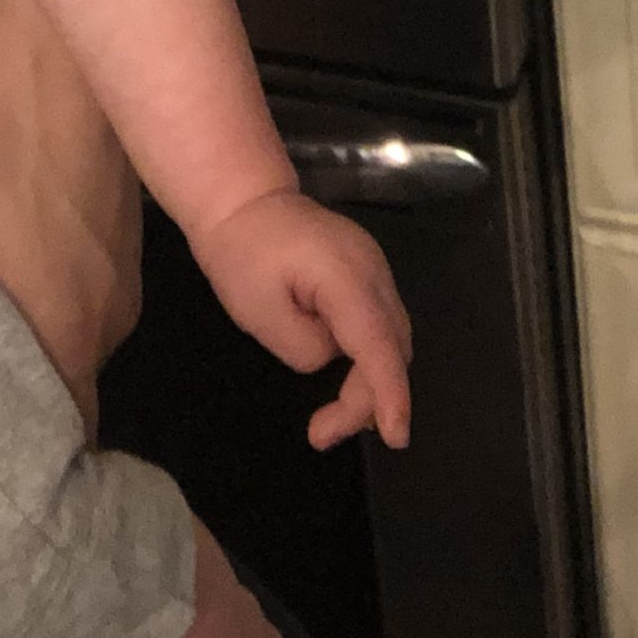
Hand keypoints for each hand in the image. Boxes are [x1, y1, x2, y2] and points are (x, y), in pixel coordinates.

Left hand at [0, 0, 139, 429]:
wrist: (60, 18)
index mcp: (65, 322)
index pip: (56, 433)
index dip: (12, 464)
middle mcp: (106, 312)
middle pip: (60, 392)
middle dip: (1, 412)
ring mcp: (118, 267)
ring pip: (68, 340)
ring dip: (19, 354)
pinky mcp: (115, 226)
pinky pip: (78, 294)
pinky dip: (36, 305)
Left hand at [195, 186, 411, 451]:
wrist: (241, 199)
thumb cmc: (241, 253)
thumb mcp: (260, 314)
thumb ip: (307, 349)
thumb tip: (331, 358)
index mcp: (346, 276)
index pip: (379, 345)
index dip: (390, 395)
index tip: (395, 438)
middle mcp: (373, 270)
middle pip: (392, 347)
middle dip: (370, 399)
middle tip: (323, 432)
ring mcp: (374, 267)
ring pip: (393, 337)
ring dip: (373, 381)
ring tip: (333, 419)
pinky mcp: (367, 272)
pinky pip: (381, 323)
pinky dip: (372, 357)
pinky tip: (349, 382)